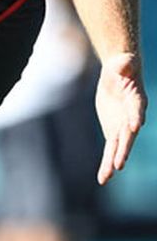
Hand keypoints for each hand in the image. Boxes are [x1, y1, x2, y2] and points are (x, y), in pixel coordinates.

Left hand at [95, 52, 146, 182]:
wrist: (119, 76)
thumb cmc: (123, 67)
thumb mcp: (122, 63)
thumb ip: (123, 65)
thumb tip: (124, 63)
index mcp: (137, 100)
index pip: (137, 109)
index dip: (136, 116)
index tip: (135, 126)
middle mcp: (132, 117)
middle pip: (128, 134)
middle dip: (124, 148)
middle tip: (119, 163)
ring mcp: (123, 127)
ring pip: (118, 147)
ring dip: (113, 161)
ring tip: (107, 176)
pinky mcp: (113, 132)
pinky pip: (110, 149)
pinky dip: (106, 163)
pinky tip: (104, 178)